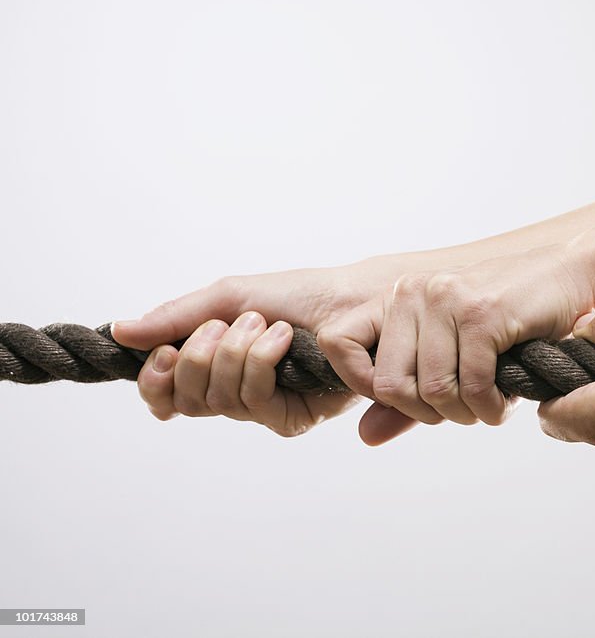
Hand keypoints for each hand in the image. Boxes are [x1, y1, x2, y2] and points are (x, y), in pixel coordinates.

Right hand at [135, 313, 345, 436]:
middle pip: (185, 400)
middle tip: (226, 325)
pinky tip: (281, 339)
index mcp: (213, 368)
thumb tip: (120, 331)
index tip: (165, 351)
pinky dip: (260, 362)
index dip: (156, 381)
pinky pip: (253, 401)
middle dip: (199, 356)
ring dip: (234, 351)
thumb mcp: (229, 298)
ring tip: (263, 323)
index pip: (165, 396)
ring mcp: (262, 410)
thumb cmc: (297, 297)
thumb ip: (176, 317)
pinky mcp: (290, 420)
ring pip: (216, 400)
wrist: (351, 299)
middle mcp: (234, 395)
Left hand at [317, 244, 594, 434]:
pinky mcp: (483, 313)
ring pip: (434, 391)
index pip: (341, 346)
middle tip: (461, 409)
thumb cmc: (509, 320)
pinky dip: (491, 409)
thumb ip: (406, 396)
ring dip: (466, 415)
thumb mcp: (450, 354)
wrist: (568, 278)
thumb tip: (365, 437)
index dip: (365, 386)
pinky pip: (473, 386)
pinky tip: (504, 402)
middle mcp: (414, 292)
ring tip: (488, 405)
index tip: (411, 399)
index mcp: (397, 298)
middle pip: (390, 386)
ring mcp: (447, 299)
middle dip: (428, 413)